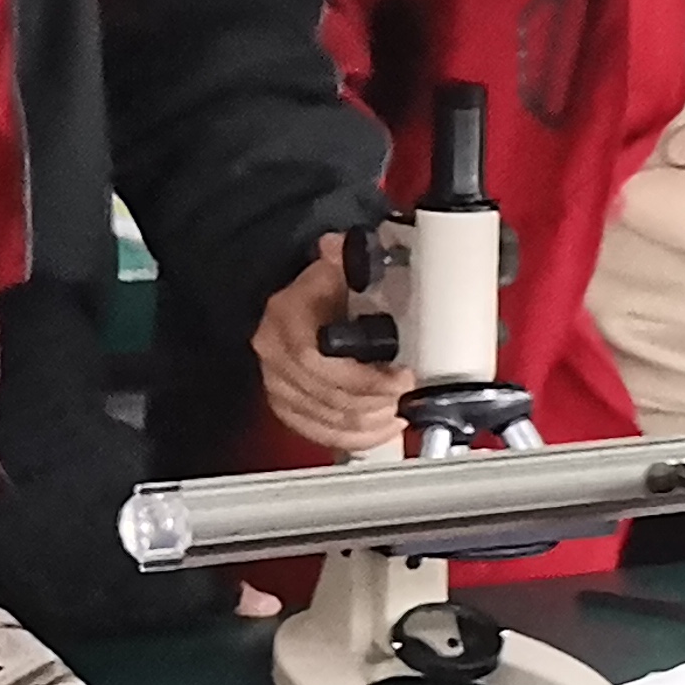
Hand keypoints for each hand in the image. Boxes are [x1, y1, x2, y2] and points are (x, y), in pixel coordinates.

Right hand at [253, 234, 403, 453]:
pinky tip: (383, 428)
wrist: (293, 301)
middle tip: (409, 394)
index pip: (319, 363)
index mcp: (285, 320)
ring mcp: (277, 384)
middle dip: (378, 401)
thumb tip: (343, 247)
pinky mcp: (286, 405)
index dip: (366, 379)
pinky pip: (320, 433)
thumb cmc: (317, 286)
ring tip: (400, 409)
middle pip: (329, 398)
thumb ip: (345, 259)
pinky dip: (356, 437)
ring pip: (328, 421)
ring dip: (372, 422)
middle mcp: (275, 357)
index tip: (403, 377)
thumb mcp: (334, 267)